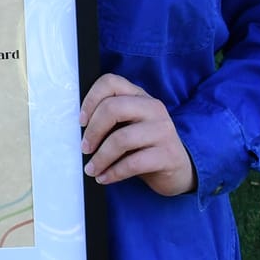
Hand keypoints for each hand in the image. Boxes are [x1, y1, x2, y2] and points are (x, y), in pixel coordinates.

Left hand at [79, 73, 194, 197]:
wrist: (178, 169)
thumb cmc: (144, 146)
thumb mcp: (129, 126)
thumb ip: (111, 120)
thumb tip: (81, 131)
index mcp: (139, 96)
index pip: (110, 82)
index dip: (90, 100)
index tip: (82, 122)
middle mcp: (153, 108)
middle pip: (113, 108)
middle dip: (93, 131)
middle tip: (85, 148)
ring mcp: (163, 130)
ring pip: (121, 139)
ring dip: (101, 158)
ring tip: (92, 169)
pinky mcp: (167, 155)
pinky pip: (133, 163)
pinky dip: (114, 173)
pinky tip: (105, 177)